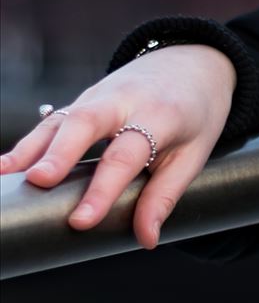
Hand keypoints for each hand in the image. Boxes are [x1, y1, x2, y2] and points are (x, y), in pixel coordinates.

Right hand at [0, 44, 237, 249]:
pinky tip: (5, 167)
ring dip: (30, 148)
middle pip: (86, 124)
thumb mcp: (194, 154)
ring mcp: (97, 96)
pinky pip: (52, 122)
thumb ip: (165, 195)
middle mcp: (123, 100)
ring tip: (4, 175)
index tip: (81, 221)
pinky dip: (28, 143)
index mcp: (159, 114)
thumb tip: (146, 239)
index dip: (102, 190)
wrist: (193, 63)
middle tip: (37, 182)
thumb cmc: (195, 114)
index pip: (126, 155)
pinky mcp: (81, 100)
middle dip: (59, 153)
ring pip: (60, 120)